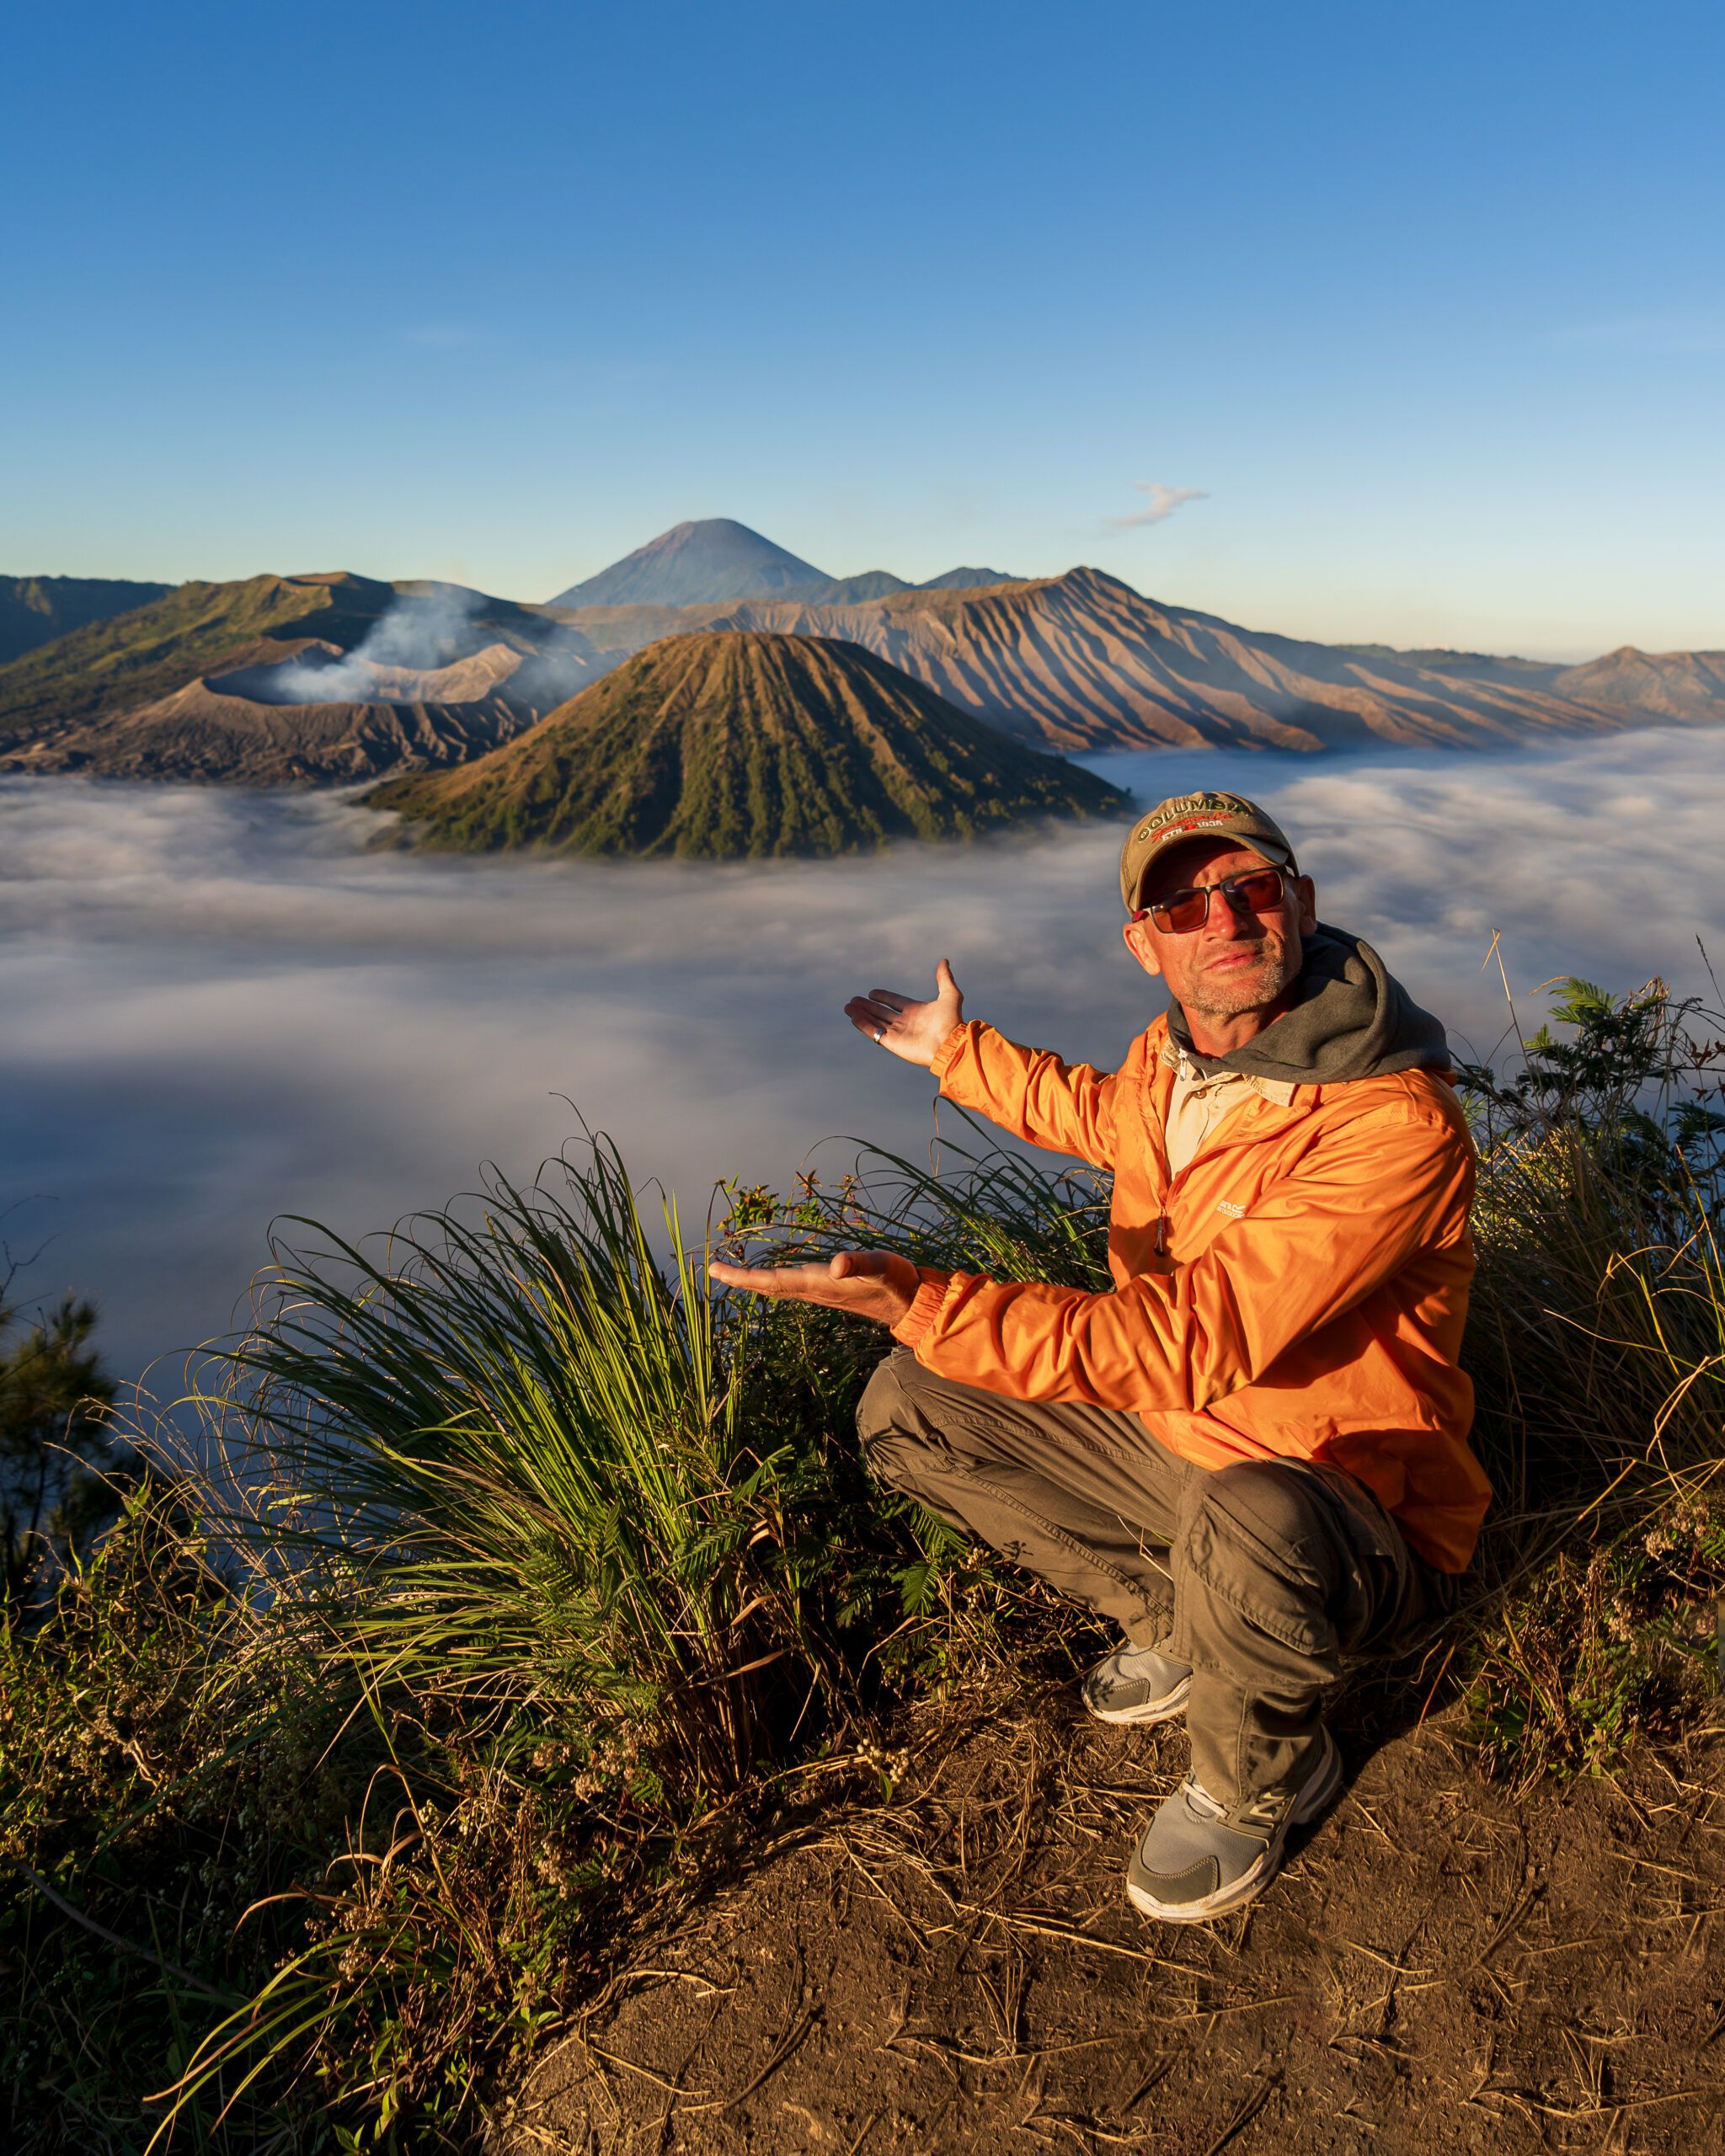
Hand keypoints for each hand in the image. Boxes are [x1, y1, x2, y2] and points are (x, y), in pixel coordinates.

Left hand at [708, 1248, 920, 1327]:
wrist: (909, 1303)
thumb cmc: (895, 1280)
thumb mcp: (880, 1265)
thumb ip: (858, 1262)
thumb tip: (836, 1265)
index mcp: (818, 1283)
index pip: (771, 1280)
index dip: (742, 1276)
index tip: (715, 1270)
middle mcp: (813, 1291)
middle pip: (767, 1287)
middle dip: (739, 1280)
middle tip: (712, 1270)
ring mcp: (818, 1293)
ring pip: (776, 1288)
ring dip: (752, 1281)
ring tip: (731, 1273)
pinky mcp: (826, 1291)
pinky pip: (788, 1287)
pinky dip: (770, 1281)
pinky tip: (768, 1278)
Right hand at [844, 959, 963, 1066]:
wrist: (949, 1043)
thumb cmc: (951, 1021)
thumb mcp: (950, 995)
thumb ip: (944, 978)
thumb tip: (944, 961)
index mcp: (916, 1011)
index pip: (894, 1002)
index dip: (883, 997)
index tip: (872, 992)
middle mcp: (905, 1022)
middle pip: (881, 1012)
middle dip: (867, 1006)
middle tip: (853, 1000)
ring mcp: (897, 1033)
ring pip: (874, 1021)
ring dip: (861, 1014)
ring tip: (848, 1007)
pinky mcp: (892, 1042)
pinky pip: (874, 1032)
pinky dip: (863, 1024)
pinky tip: (853, 1016)